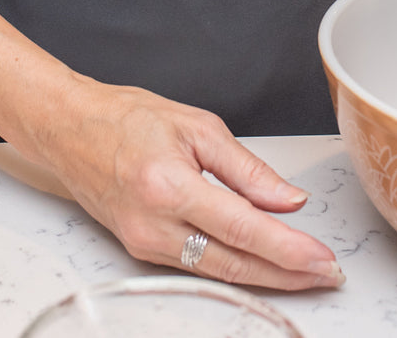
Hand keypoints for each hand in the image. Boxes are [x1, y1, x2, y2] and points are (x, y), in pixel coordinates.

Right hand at [28, 79, 343, 290]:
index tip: (323, 259)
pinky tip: (262, 263)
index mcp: (170, 186)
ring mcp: (145, 243)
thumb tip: (288, 200)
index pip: (244, 229)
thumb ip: (247, 168)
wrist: (68, 130)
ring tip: (305, 272)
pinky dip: (235, 268)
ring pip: (218, 273)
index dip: (289, 250)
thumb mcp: (196, 127)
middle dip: (288, 274)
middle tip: (327, 274)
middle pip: (234, 264)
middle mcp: (155, 224)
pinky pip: (197, 266)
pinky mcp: (141, 251)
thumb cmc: (125, 119)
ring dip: (266, 277)